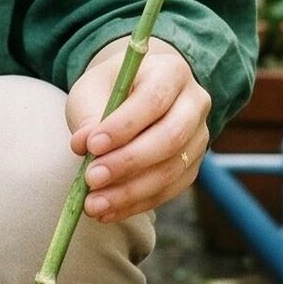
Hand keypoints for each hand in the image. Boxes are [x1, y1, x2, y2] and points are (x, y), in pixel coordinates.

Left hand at [65, 37, 210, 223]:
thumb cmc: (111, 89)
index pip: (153, 100)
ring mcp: (199, 138)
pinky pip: (168, 191)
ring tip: (93, 204)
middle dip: (128, 163)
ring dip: (129, 192)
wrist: (135, 95)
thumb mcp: (93, 90)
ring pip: (171, 170)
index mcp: (171, 72)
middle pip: (170, 138)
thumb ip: (89, 115)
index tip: (91, 145)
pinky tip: (107, 211)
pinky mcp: (191, 167)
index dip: (124, 125)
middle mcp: (194, 104)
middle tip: (91, 178)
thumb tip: (83, 146)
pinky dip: (135, 204)